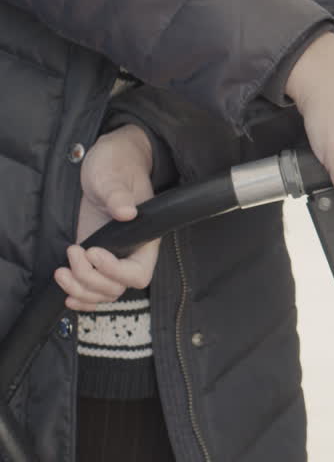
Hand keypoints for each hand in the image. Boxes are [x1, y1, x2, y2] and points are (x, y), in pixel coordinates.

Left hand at [54, 125, 160, 309]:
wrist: (107, 164)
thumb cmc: (117, 165)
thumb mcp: (115, 176)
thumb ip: (119, 194)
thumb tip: (127, 212)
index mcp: (145, 237)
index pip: (138, 272)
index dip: (115, 270)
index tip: (93, 251)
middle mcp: (131, 252)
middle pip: (117, 287)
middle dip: (91, 279)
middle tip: (74, 252)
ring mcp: (111, 257)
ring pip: (104, 293)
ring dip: (80, 290)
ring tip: (61, 272)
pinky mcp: (93, 257)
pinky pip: (93, 289)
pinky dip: (81, 297)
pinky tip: (68, 294)